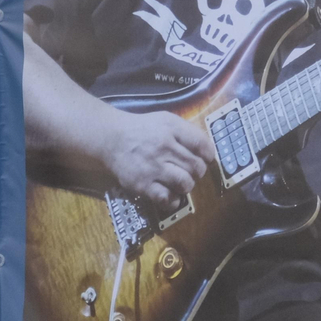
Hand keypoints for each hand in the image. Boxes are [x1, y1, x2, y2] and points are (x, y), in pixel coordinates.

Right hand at [98, 108, 214, 207]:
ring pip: (185, 183)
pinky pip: (166, 198)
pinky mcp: (142, 184)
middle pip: (196, 166)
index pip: (201, 144)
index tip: (206, 159)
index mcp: (171, 129)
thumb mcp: (165, 120)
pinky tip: (170, 194)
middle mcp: (163, 147)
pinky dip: (173, 200)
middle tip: (192, 172)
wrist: (111, 139)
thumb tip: (207, 150)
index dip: (209, 155)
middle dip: (198, 172)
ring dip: (187, 185)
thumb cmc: (142, 130)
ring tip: (181, 182)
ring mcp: (153, 167)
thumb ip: (186, 132)